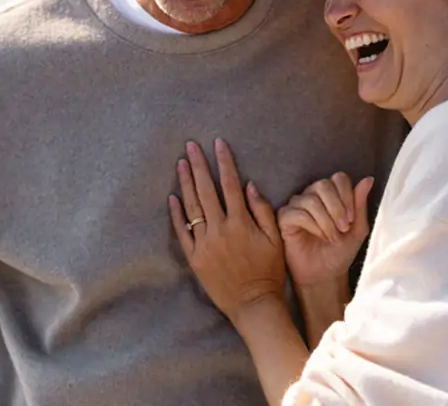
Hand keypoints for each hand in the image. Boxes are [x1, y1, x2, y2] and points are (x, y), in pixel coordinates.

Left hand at [169, 139, 287, 325]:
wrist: (253, 304)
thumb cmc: (269, 271)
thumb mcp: (275, 238)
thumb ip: (262, 210)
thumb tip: (248, 185)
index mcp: (241, 222)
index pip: (230, 184)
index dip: (224, 162)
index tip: (218, 143)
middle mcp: (220, 229)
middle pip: (206, 190)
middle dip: (199, 165)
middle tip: (190, 145)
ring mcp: (204, 243)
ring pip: (192, 207)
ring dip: (185, 183)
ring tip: (180, 163)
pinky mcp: (194, 257)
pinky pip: (182, 232)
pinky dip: (176, 214)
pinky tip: (172, 197)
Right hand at [278, 174, 373, 288]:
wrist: (325, 275)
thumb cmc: (340, 252)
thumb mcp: (358, 229)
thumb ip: (360, 204)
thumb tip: (368, 180)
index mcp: (331, 194)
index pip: (339, 179)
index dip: (347, 196)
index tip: (351, 219)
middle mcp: (312, 195)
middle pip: (323, 185)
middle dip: (337, 208)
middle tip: (343, 229)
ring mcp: (297, 205)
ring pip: (311, 200)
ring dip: (325, 221)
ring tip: (331, 237)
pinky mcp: (284, 218)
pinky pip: (297, 213)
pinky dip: (312, 225)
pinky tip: (317, 236)